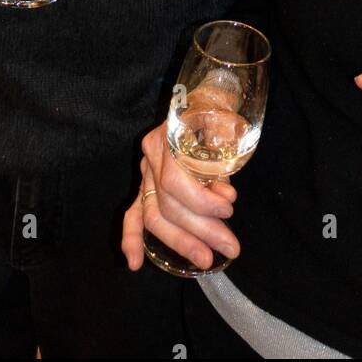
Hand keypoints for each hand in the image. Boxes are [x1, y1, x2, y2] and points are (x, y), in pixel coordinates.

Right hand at [121, 122, 240, 271]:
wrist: (206, 97)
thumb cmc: (218, 111)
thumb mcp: (226, 130)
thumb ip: (222, 166)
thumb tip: (225, 198)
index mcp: (166, 138)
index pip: (173, 181)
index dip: (201, 203)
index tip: (229, 210)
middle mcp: (150, 157)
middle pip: (165, 204)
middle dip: (198, 231)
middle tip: (229, 247)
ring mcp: (144, 172)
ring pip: (153, 215)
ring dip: (180, 241)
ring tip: (206, 260)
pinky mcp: (145, 185)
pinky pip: (133, 214)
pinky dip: (132, 238)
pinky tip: (133, 263)